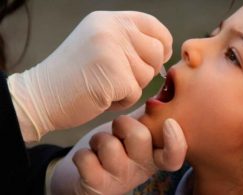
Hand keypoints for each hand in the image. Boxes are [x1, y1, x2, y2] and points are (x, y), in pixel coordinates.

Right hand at [7, 11, 171, 139]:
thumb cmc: (73, 75)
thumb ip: (128, 40)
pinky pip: (136, 93)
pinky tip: (102, 96)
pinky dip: (122, 101)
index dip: (162, 44)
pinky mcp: (114, 75)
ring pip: (148, 74)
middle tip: (121, 77)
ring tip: (106, 85)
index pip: (154, 25)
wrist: (40, 96)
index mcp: (109, 19)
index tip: (156, 58)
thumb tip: (164, 50)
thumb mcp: (99, 43)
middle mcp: (112, 29)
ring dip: (132, 87)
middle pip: (157, 51)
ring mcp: (112, 50)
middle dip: (146, 69)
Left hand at [50, 115, 186, 194]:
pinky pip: (86, 158)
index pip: (174, 155)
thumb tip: (163, 90)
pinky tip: (88, 159)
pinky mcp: (97, 186)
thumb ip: (151, 114)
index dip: (175, 141)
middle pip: (140, 135)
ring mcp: (121, 179)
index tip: (169, 123)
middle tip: (117, 131)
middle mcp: (143, 169)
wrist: (85, 177)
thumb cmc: (115, 146)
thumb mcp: (136, 130)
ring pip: (109, 145)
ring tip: (99, 147)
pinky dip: (82, 155)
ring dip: (98, 140)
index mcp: (156, 155)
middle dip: (121, 124)